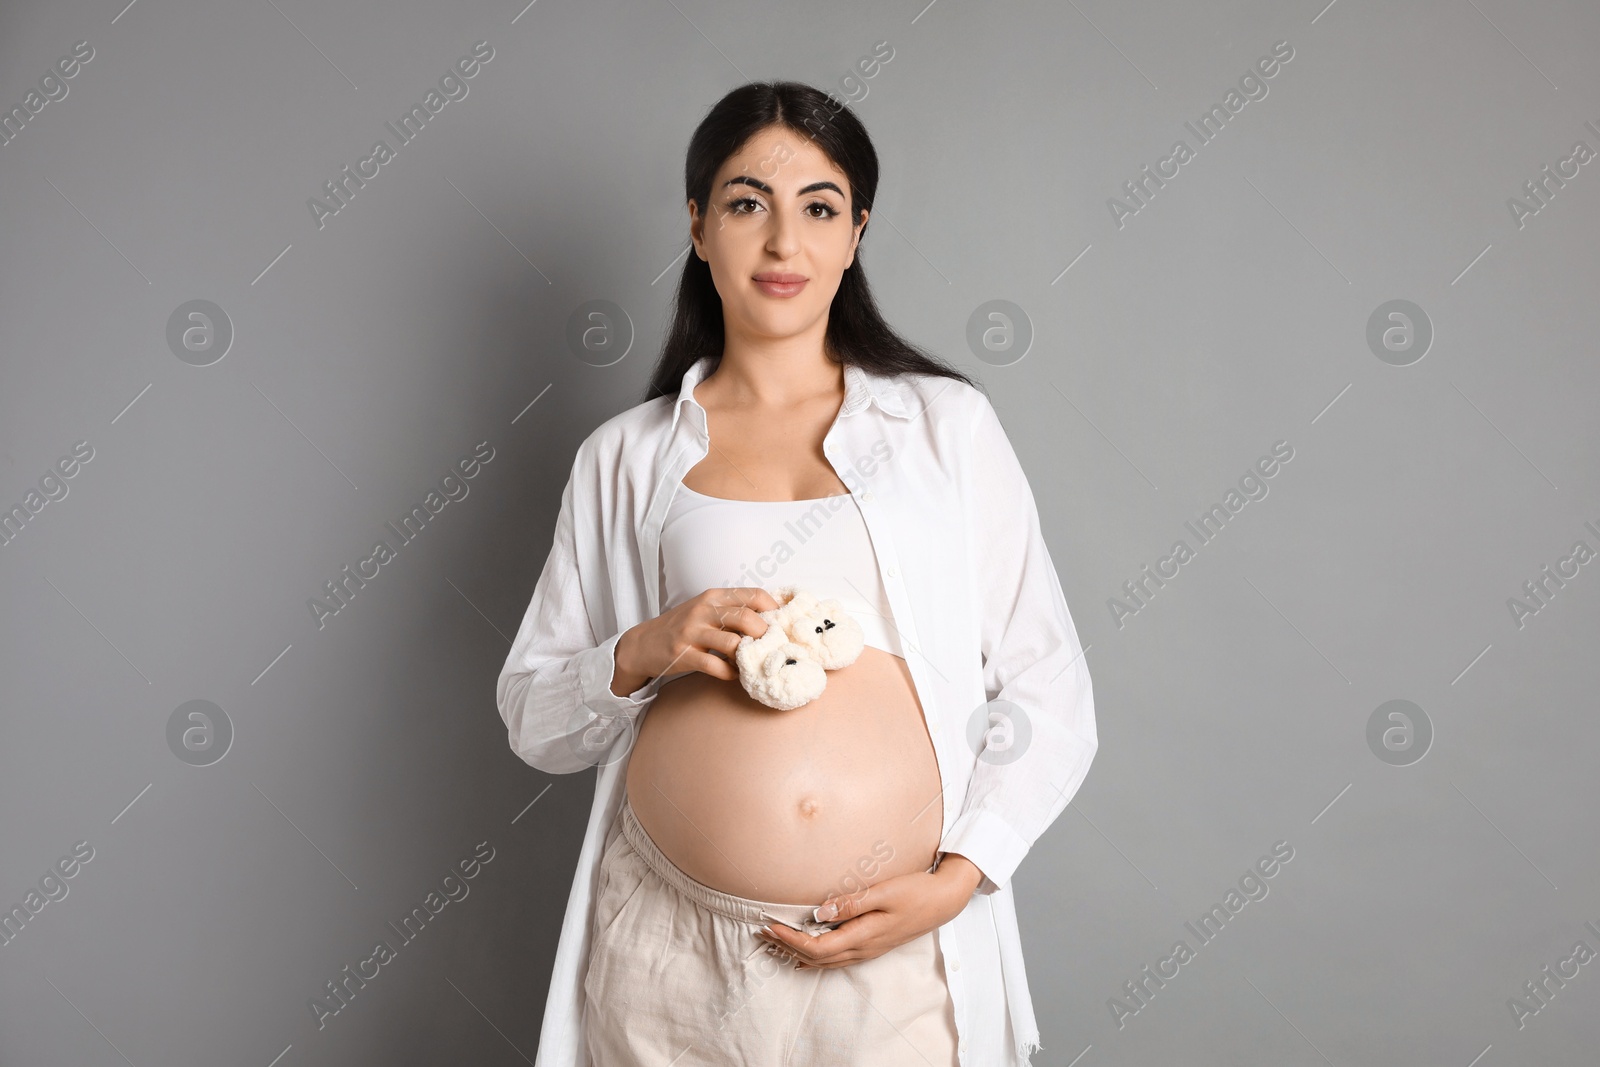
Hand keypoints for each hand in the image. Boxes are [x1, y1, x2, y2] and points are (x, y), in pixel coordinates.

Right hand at [611, 587, 779, 695]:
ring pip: (733, 643)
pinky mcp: (683, 654)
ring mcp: (692, 632)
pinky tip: (732, 674)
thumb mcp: (706, 610)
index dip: (774, 610)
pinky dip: (730, 674)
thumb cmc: (683, 627)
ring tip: (749, 663)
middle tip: (770, 649)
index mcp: (714, 596)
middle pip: (748, 618)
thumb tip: (772, 621)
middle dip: (765, 636)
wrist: (643, 643)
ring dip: (747, 658)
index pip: (754, 595)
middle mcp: (704, 610)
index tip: (781, 626)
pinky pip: (716, 666)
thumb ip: (733, 611)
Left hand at [756, 854, 985, 968]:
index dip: (790, 939)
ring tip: (776, 942)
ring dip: (799, 953)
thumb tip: (819, 913)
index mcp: (863, 936)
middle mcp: (863, 949)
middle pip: (817, 958)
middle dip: (787, 947)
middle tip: (762, 932)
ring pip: (826, 961)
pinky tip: (807, 957)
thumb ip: (852, 903)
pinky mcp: (873, 946)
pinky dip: (817, 958)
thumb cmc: (915, 892)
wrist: (943, 901)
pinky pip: (838, 959)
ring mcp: (868, 950)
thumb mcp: (884, 892)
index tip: (769, 925)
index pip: (817, 947)